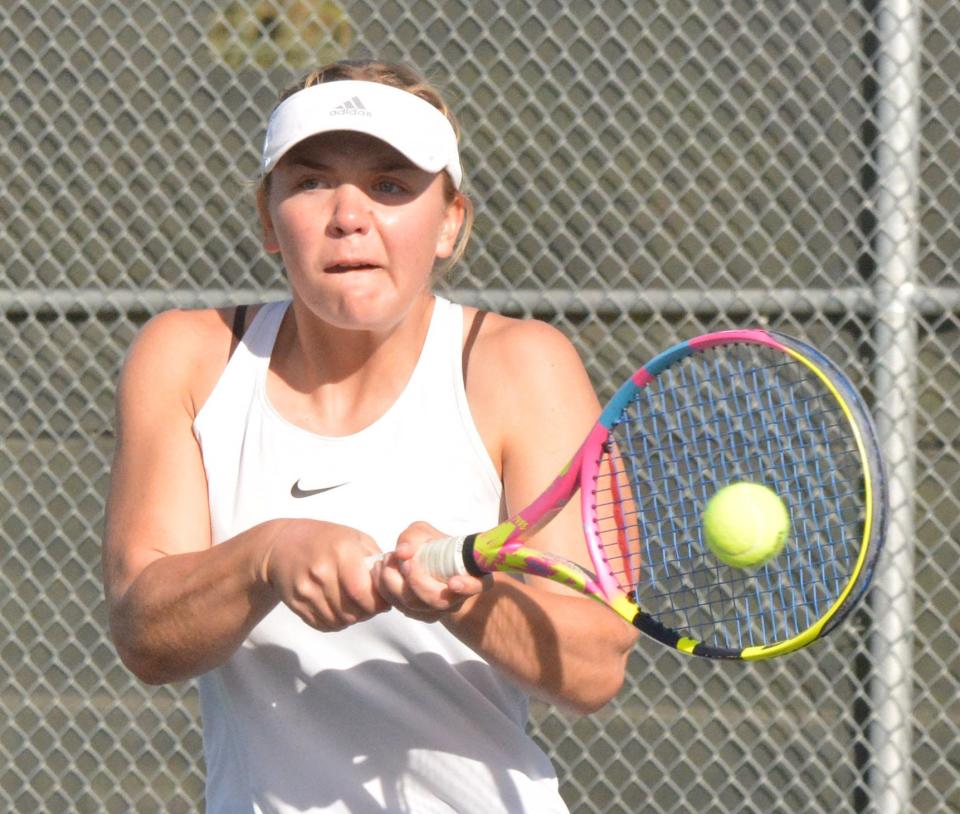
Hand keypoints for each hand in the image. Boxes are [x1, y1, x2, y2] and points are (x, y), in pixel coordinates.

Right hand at [261, 519, 388, 630]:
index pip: (362, 591)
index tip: (383, 599)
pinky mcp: (296, 603)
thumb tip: (393, 581)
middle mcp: (321, 571)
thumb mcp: (354, 538)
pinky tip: (338, 608)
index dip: (377, 602)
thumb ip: (375, 559)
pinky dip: (336, 622)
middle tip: (370, 604)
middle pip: (352, 611)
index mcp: (341, 552)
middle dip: (367, 612)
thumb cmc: (325, 539)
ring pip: (339, 621)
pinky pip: (323, 625)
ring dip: (352, 618)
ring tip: (354, 605)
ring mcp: (306, 589)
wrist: (282, 544)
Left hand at [373, 521, 488, 621]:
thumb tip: (403, 552)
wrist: (423, 565)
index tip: (454, 582)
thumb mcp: (425, 534)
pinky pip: (399, 606)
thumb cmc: (431, 546)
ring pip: (414, 606)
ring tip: (386, 559)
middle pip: (438, 601)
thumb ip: (415, 537)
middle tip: (402, 560)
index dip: (467, 586)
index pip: (477, 585)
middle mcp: (457, 598)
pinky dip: (384, 588)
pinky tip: (380, 569)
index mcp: (471, 575)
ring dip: (394, 582)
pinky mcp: (416, 614)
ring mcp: (437, 610)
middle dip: (416, 581)